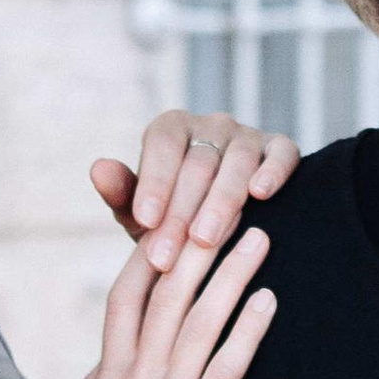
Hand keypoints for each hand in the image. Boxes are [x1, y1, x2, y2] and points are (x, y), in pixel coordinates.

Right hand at [57, 207, 276, 378]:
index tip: (177, 216)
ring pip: (198, 322)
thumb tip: (105, 364)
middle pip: (166, 293)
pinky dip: (248, 331)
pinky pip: (224, 370)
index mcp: (106, 377)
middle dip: (199, 244)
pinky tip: (270, 303)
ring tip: (260, 239)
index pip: (126, 296)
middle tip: (230, 206)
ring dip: (232, 275)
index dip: (151, 250)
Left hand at [91, 108, 297, 272]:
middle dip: (181, 212)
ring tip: (205, 239)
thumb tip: (98, 169)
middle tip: (168, 255)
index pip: (162, 146)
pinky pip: (280, 154)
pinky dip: (272, 171)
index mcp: (172, 128)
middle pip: (198, 162)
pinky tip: (261, 194)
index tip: (144, 221)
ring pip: (237, 161)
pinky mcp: (281, 148)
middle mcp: (210, 124)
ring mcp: (247, 135)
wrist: (228, 229)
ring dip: (220, 203)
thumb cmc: (177, 218)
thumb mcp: (146, 214)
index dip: (154, 183)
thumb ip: (123, 194)